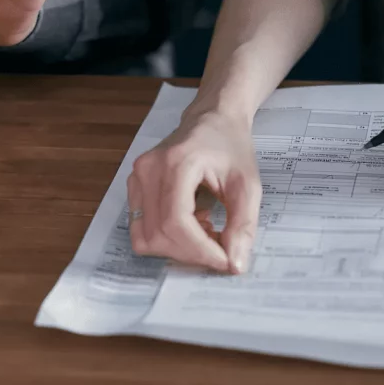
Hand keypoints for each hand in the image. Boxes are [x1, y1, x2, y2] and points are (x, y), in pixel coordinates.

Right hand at [126, 111, 262, 273]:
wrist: (213, 119)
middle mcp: (148, 170)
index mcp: (177, 162)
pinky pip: (141, 228)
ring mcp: (136, 177)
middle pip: (158, 234)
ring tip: (205, 232)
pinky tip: (191, 224)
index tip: (226, 261)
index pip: (176, 223)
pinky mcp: (134, 186)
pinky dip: (166, 238)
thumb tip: (235, 265)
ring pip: (145, 237)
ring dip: (177, 248)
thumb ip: (243, 225)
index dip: (200, 250)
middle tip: (220, 248)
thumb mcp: (248, 184)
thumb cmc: (230, 145)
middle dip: (192, 253)